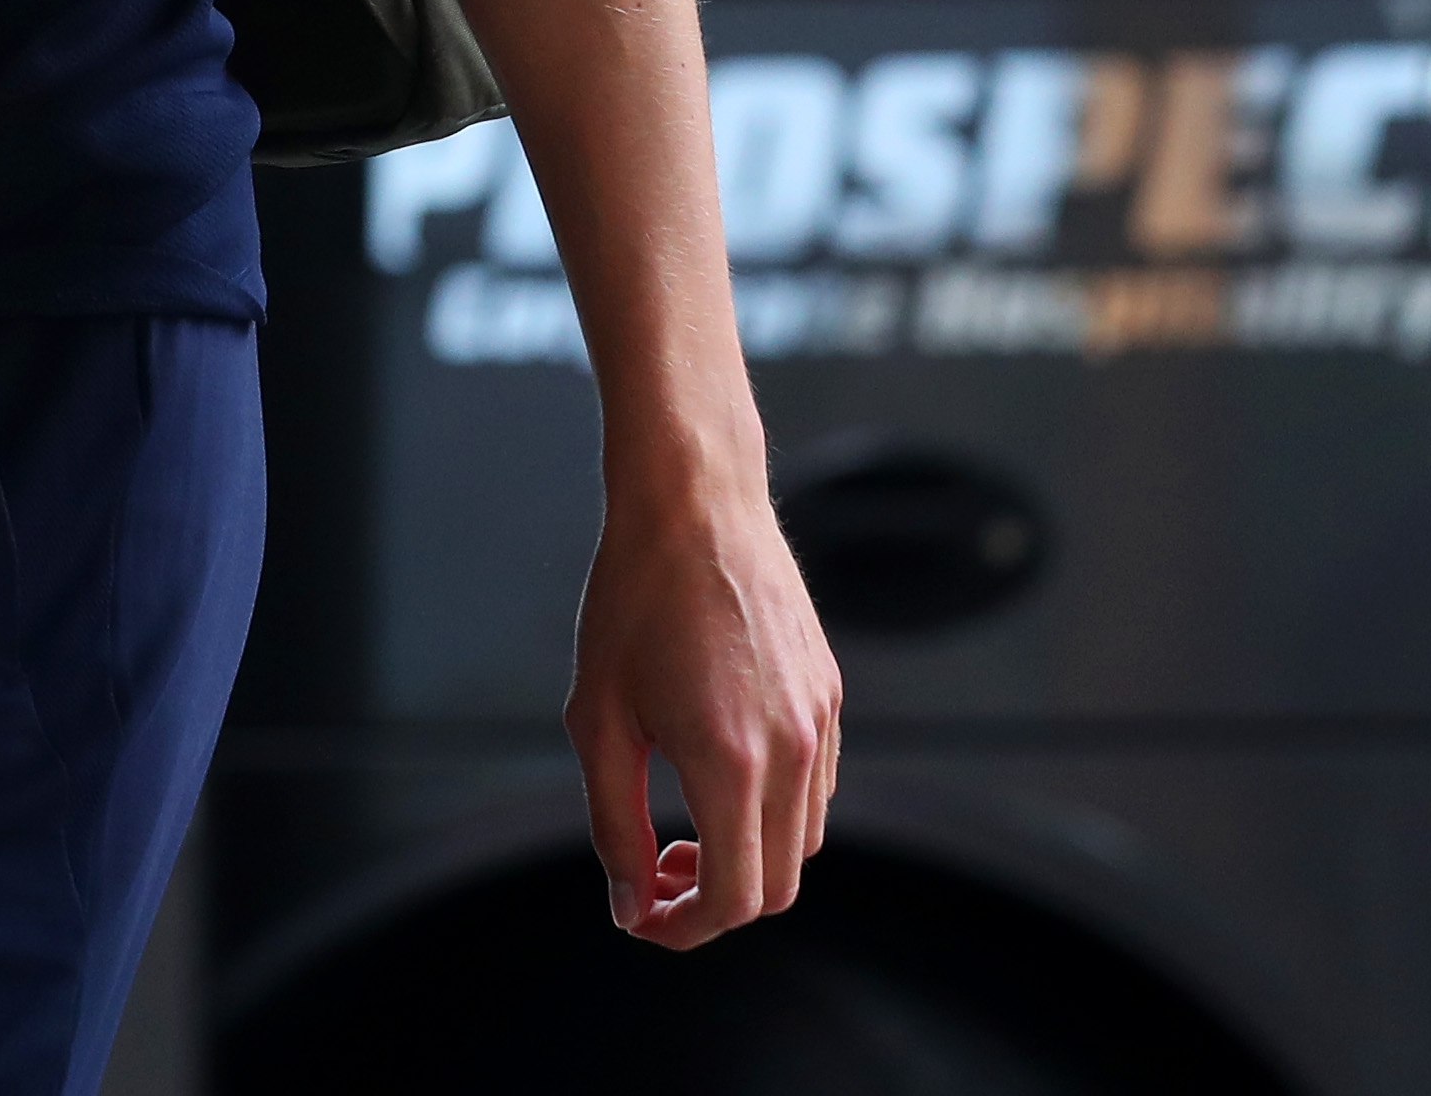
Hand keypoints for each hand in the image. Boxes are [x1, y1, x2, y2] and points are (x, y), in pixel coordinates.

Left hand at [567, 449, 842, 946]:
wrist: (695, 503)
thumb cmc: (633, 600)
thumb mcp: (598, 718)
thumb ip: (614, 823)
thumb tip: (631, 902)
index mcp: (732, 762)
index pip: (734, 899)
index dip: (683, 928)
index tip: (640, 914)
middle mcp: (794, 751)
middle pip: (777, 887)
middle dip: (713, 902)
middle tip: (655, 873)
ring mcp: (822, 723)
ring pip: (803, 844)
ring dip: (747, 860)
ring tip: (682, 827)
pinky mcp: (831, 697)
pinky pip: (817, 791)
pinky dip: (773, 815)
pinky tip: (717, 777)